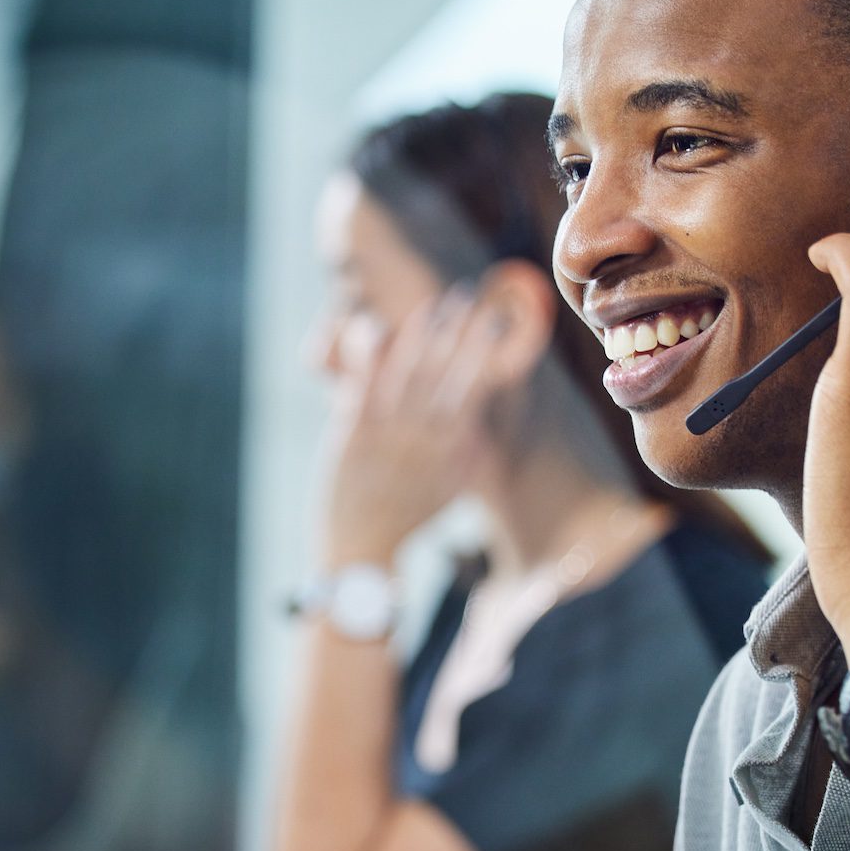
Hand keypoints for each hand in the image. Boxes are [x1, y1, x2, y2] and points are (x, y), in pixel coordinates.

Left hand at [317, 288, 501, 570]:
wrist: (362, 552)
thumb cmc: (407, 518)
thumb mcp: (450, 490)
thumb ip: (468, 457)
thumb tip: (488, 431)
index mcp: (454, 453)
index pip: (475, 391)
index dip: (485, 353)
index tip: (496, 321)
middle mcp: (426, 442)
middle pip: (447, 374)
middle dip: (460, 334)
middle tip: (471, 297)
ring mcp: (389, 438)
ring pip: (410, 374)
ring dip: (424, 335)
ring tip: (436, 306)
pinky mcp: (353, 437)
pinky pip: (366, 387)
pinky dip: (374, 356)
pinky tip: (382, 327)